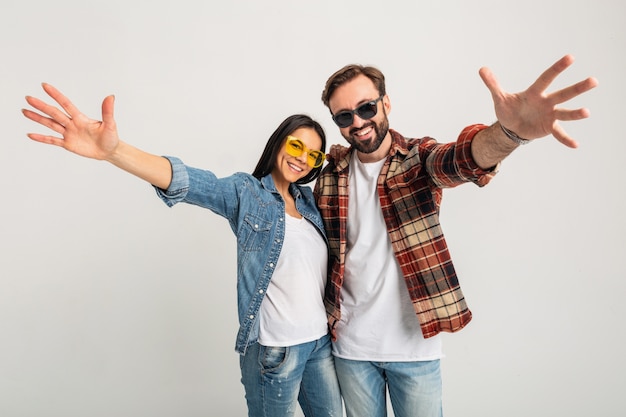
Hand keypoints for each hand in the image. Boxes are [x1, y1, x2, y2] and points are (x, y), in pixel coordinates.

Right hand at [22, 83, 119, 159]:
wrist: (109, 151)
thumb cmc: (111, 137)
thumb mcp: (110, 124)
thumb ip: (107, 111)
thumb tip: (110, 96)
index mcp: (81, 118)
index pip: (66, 104)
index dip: (56, 95)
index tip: (44, 86)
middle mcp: (72, 124)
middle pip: (54, 113)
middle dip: (41, 106)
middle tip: (28, 98)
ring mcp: (69, 134)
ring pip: (50, 124)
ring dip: (37, 118)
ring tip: (24, 111)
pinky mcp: (68, 144)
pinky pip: (52, 140)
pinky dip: (42, 138)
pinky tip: (30, 134)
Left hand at [479, 55, 597, 147]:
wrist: (512, 127)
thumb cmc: (509, 108)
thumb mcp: (500, 98)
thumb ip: (493, 84)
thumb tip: (482, 69)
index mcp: (535, 92)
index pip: (547, 78)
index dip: (558, 68)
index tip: (570, 57)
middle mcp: (546, 102)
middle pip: (564, 93)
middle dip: (578, 88)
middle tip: (594, 81)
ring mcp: (550, 115)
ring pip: (565, 112)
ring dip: (575, 113)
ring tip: (586, 112)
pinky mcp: (549, 128)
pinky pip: (559, 134)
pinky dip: (566, 139)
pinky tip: (575, 145)